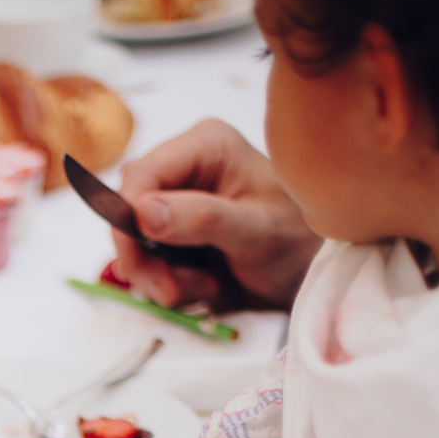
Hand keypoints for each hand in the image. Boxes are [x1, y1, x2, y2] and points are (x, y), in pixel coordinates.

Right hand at [113, 120, 319, 312]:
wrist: (311, 272)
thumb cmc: (298, 241)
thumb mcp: (257, 232)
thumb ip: (203, 219)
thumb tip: (142, 212)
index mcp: (205, 146)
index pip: (140, 175)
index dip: (127, 219)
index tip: (137, 262)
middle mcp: (185, 169)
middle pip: (127, 213)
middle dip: (145, 259)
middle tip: (172, 291)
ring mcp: (176, 204)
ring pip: (135, 245)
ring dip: (161, 278)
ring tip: (206, 287)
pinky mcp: (174, 236)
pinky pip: (149, 264)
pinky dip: (171, 285)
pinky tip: (207, 286)